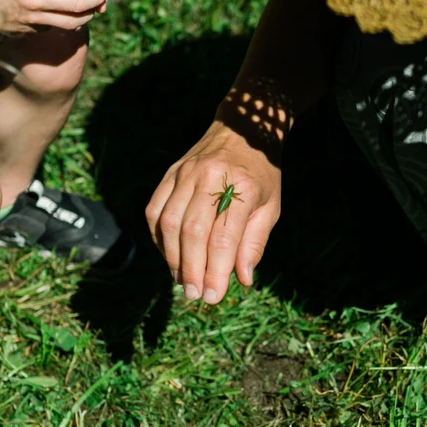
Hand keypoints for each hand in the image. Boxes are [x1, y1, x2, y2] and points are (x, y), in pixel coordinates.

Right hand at [146, 121, 281, 304]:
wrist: (242, 129)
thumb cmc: (260, 175)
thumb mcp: (270, 207)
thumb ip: (254, 243)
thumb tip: (242, 279)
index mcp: (242, 186)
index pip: (224, 237)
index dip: (216, 270)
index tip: (213, 296)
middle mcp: (210, 178)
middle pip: (193, 232)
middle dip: (191, 268)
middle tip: (195, 294)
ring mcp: (186, 173)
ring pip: (169, 222)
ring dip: (172, 257)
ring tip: (182, 279)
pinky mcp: (170, 174)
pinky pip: (155, 210)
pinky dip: (159, 237)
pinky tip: (169, 254)